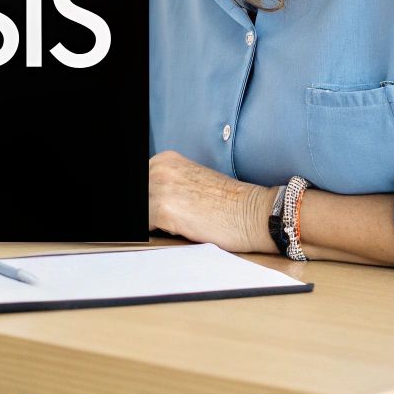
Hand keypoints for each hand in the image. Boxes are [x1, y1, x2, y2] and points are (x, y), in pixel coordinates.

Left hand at [147, 151, 274, 253]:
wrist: (254, 212)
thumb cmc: (228, 203)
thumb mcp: (190, 182)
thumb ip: (167, 186)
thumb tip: (148, 204)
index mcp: (165, 160)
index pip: (141, 185)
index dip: (148, 202)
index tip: (156, 211)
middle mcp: (159, 168)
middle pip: (140, 198)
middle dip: (150, 212)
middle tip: (174, 219)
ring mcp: (160, 187)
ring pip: (142, 212)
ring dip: (155, 222)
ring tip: (181, 222)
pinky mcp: (164, 209)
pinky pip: (146, 227)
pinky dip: (160, 233)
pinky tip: (183, 228)